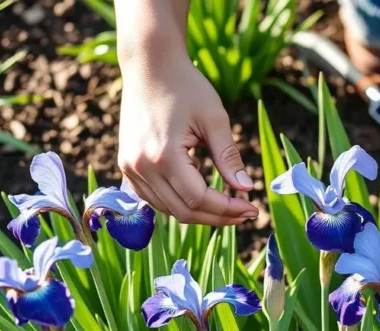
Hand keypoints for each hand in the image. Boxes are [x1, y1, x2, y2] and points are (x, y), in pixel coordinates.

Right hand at [118, 56, 258, 224]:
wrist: (149, 65)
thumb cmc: (186, 86)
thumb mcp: (214, 119)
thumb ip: (229, 157)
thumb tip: (246, 189)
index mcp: (163, 156)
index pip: (198, 199)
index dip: (227, 210)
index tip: (252, 209)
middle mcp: (141, 167)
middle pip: (183, 211)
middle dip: (217, 217)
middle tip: (244, 214)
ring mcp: (130, 168)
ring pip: (167, 209)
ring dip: (198, 213)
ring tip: (226, 203)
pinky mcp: (127, 165)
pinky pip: (154, 198)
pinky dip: (178, 201)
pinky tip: (199, 190)